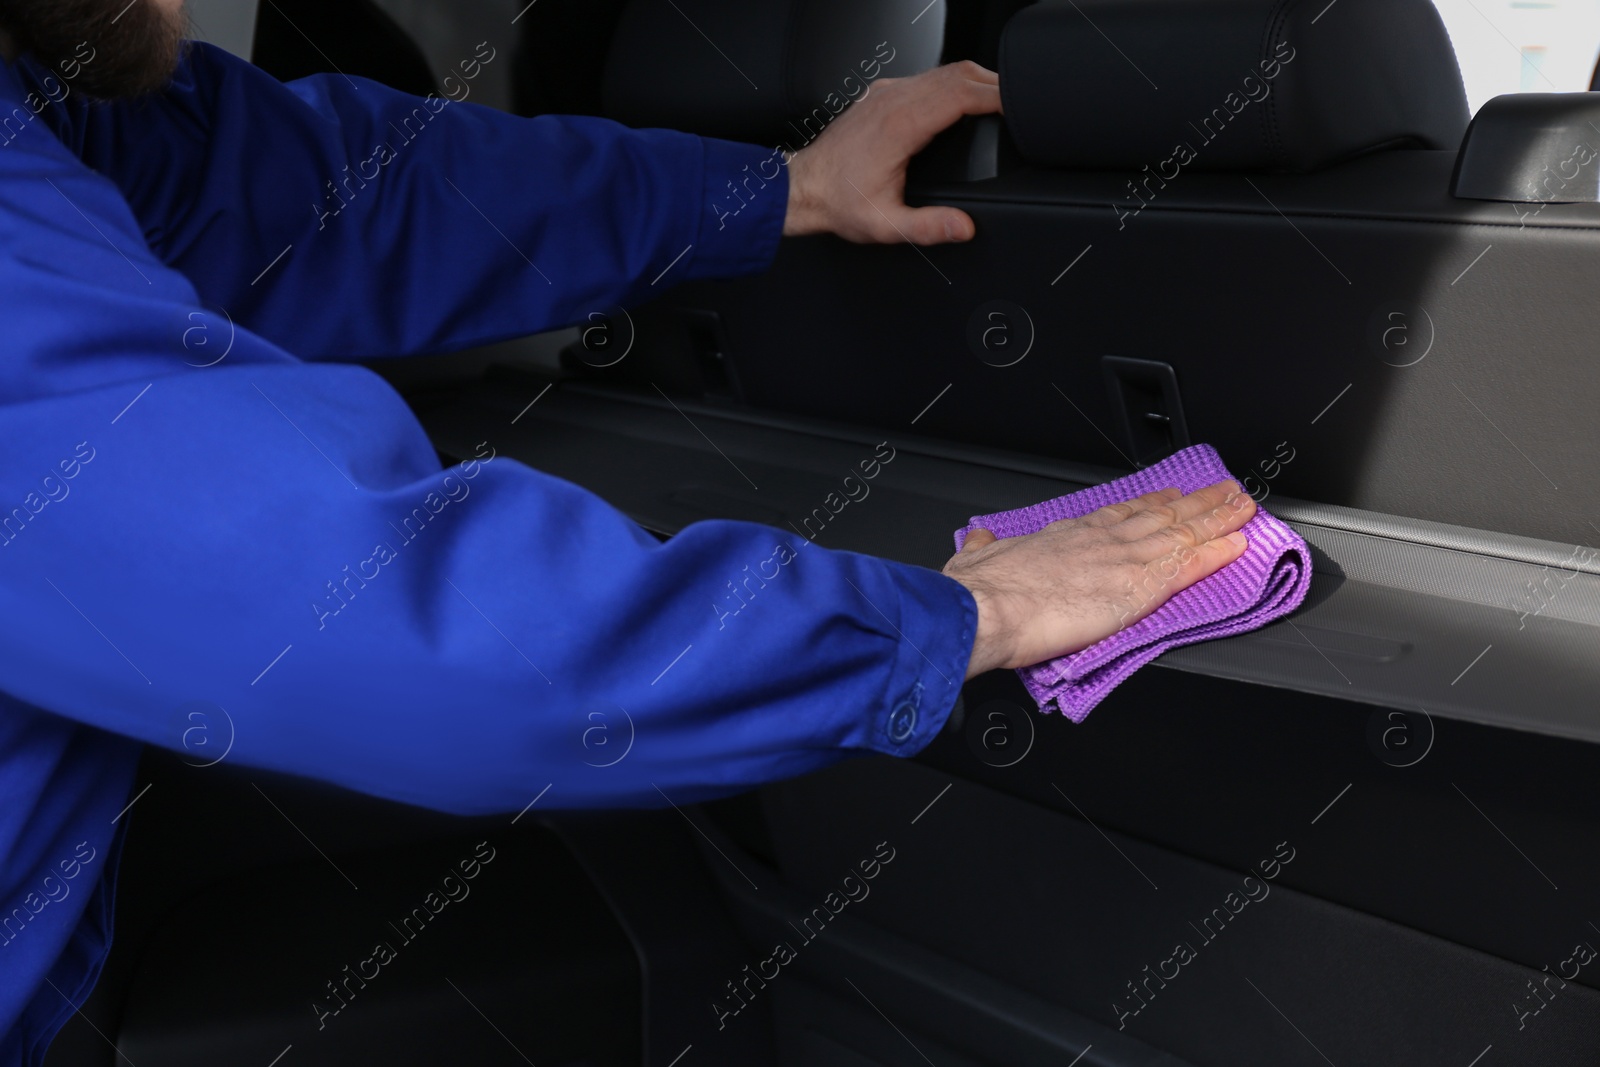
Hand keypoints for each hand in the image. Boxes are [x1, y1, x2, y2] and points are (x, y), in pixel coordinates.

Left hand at [782, 60, 1001, 244]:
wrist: (803, 188)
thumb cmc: (839, 203)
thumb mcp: (885, 226)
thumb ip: (927, 227)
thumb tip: (963, 227)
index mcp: (900, 126)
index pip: (960, 94)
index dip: (995, 97)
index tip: (1019, 106)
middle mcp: (893, 101)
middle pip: (958, 74)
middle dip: (993, 84)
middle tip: (1019, 103)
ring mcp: (886, 93)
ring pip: (943, 70)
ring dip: (974, 81)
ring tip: (999, 99)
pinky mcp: (881, 95)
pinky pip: (926, 77)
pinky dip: (953, 83)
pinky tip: (963, 100)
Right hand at [943, 481, 1257, 679]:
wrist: (985, 609)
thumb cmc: (979, 592)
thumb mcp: (975, 560)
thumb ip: (984, 549)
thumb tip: (981, 539)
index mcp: (1064, 535)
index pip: (1118, 514)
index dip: (1149, 503)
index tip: (1169, 495)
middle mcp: (1100, 540)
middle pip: (1160, 515)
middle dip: (1196, 503)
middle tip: (1226, 491)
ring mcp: (1123, 560)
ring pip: (1183, 532)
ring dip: (1218, 519)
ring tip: (1244, 509)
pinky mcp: (1139, 588)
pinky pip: (1189, 565)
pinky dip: (1217, 553)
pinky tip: (1239, 546)